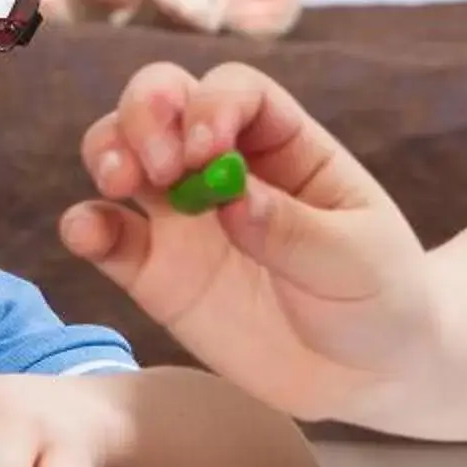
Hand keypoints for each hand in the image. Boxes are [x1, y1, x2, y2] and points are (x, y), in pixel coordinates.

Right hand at [59, 62, 433, 419]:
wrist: (367, 375)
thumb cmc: (380, 298)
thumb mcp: (356, 261)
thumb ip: (294, 230)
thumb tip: (232, 198)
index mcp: (286, 145)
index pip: (236, 92)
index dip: (211, 106)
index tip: (206, 150)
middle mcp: (226, 165)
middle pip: (166, 101)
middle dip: (147, 114)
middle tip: (158, 167)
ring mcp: (185, 216)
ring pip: (124, 153)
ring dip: (110, 152)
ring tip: (122, 185)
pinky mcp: (157, 272)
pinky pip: (109, 237)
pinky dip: (86, 225)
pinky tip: (88, 233)